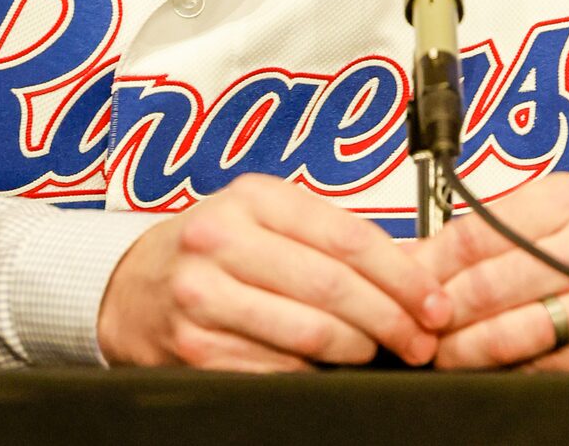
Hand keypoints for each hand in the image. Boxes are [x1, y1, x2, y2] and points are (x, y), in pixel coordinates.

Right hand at [96, 173, 449, 370]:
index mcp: (250, 198)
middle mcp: (222, 241)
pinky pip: (276, 368)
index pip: (345, 236)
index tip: (434, 300)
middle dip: (390, 319)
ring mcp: (204, 297)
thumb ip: (327, 234)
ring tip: (382, 351)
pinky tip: (331, 366)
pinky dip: (315, 371)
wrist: (134, 285)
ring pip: (307, 334)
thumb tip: (412, 269)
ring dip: (358, 349)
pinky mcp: (196, 349)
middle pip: (330, 288)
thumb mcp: (263, 216)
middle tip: (421, 338)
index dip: (400, 274)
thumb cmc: (215, 246)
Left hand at [429, 175, 568, 371]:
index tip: (405, 276)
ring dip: (464, 349)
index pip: (479, 233)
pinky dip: (507, 372)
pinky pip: (545, 370)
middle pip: (490, 287)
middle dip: (440, 310)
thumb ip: (499, 221)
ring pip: (514, 336)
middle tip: (410, 321)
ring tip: (437, 350)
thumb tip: (429, 250)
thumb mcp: (566, 198)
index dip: (431, 261)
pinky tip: (484, 368)